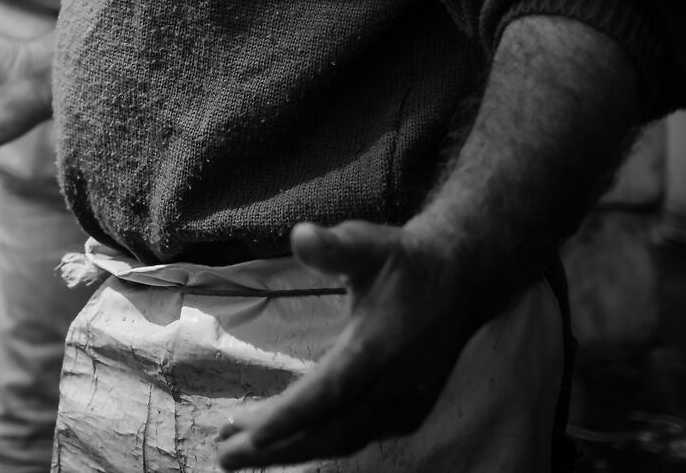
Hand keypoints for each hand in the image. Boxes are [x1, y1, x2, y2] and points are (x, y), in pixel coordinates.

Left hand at [214, 220, 488, 467]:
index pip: (329, 393)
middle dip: (276, 447)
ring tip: (239, 451)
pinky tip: (284, 440)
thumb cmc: (404, 260)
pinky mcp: (409, 411)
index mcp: (379, 348)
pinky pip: (358, 435)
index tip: (245, 434)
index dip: (288, 417)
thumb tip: (302, 235)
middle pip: (330, 431)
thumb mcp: (368, 243)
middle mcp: (395, 386)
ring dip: (291, 449)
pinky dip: (319, 441)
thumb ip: (335, 246)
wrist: (461, 280)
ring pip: (343, 439)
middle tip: (224, 456)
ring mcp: (405, 404)